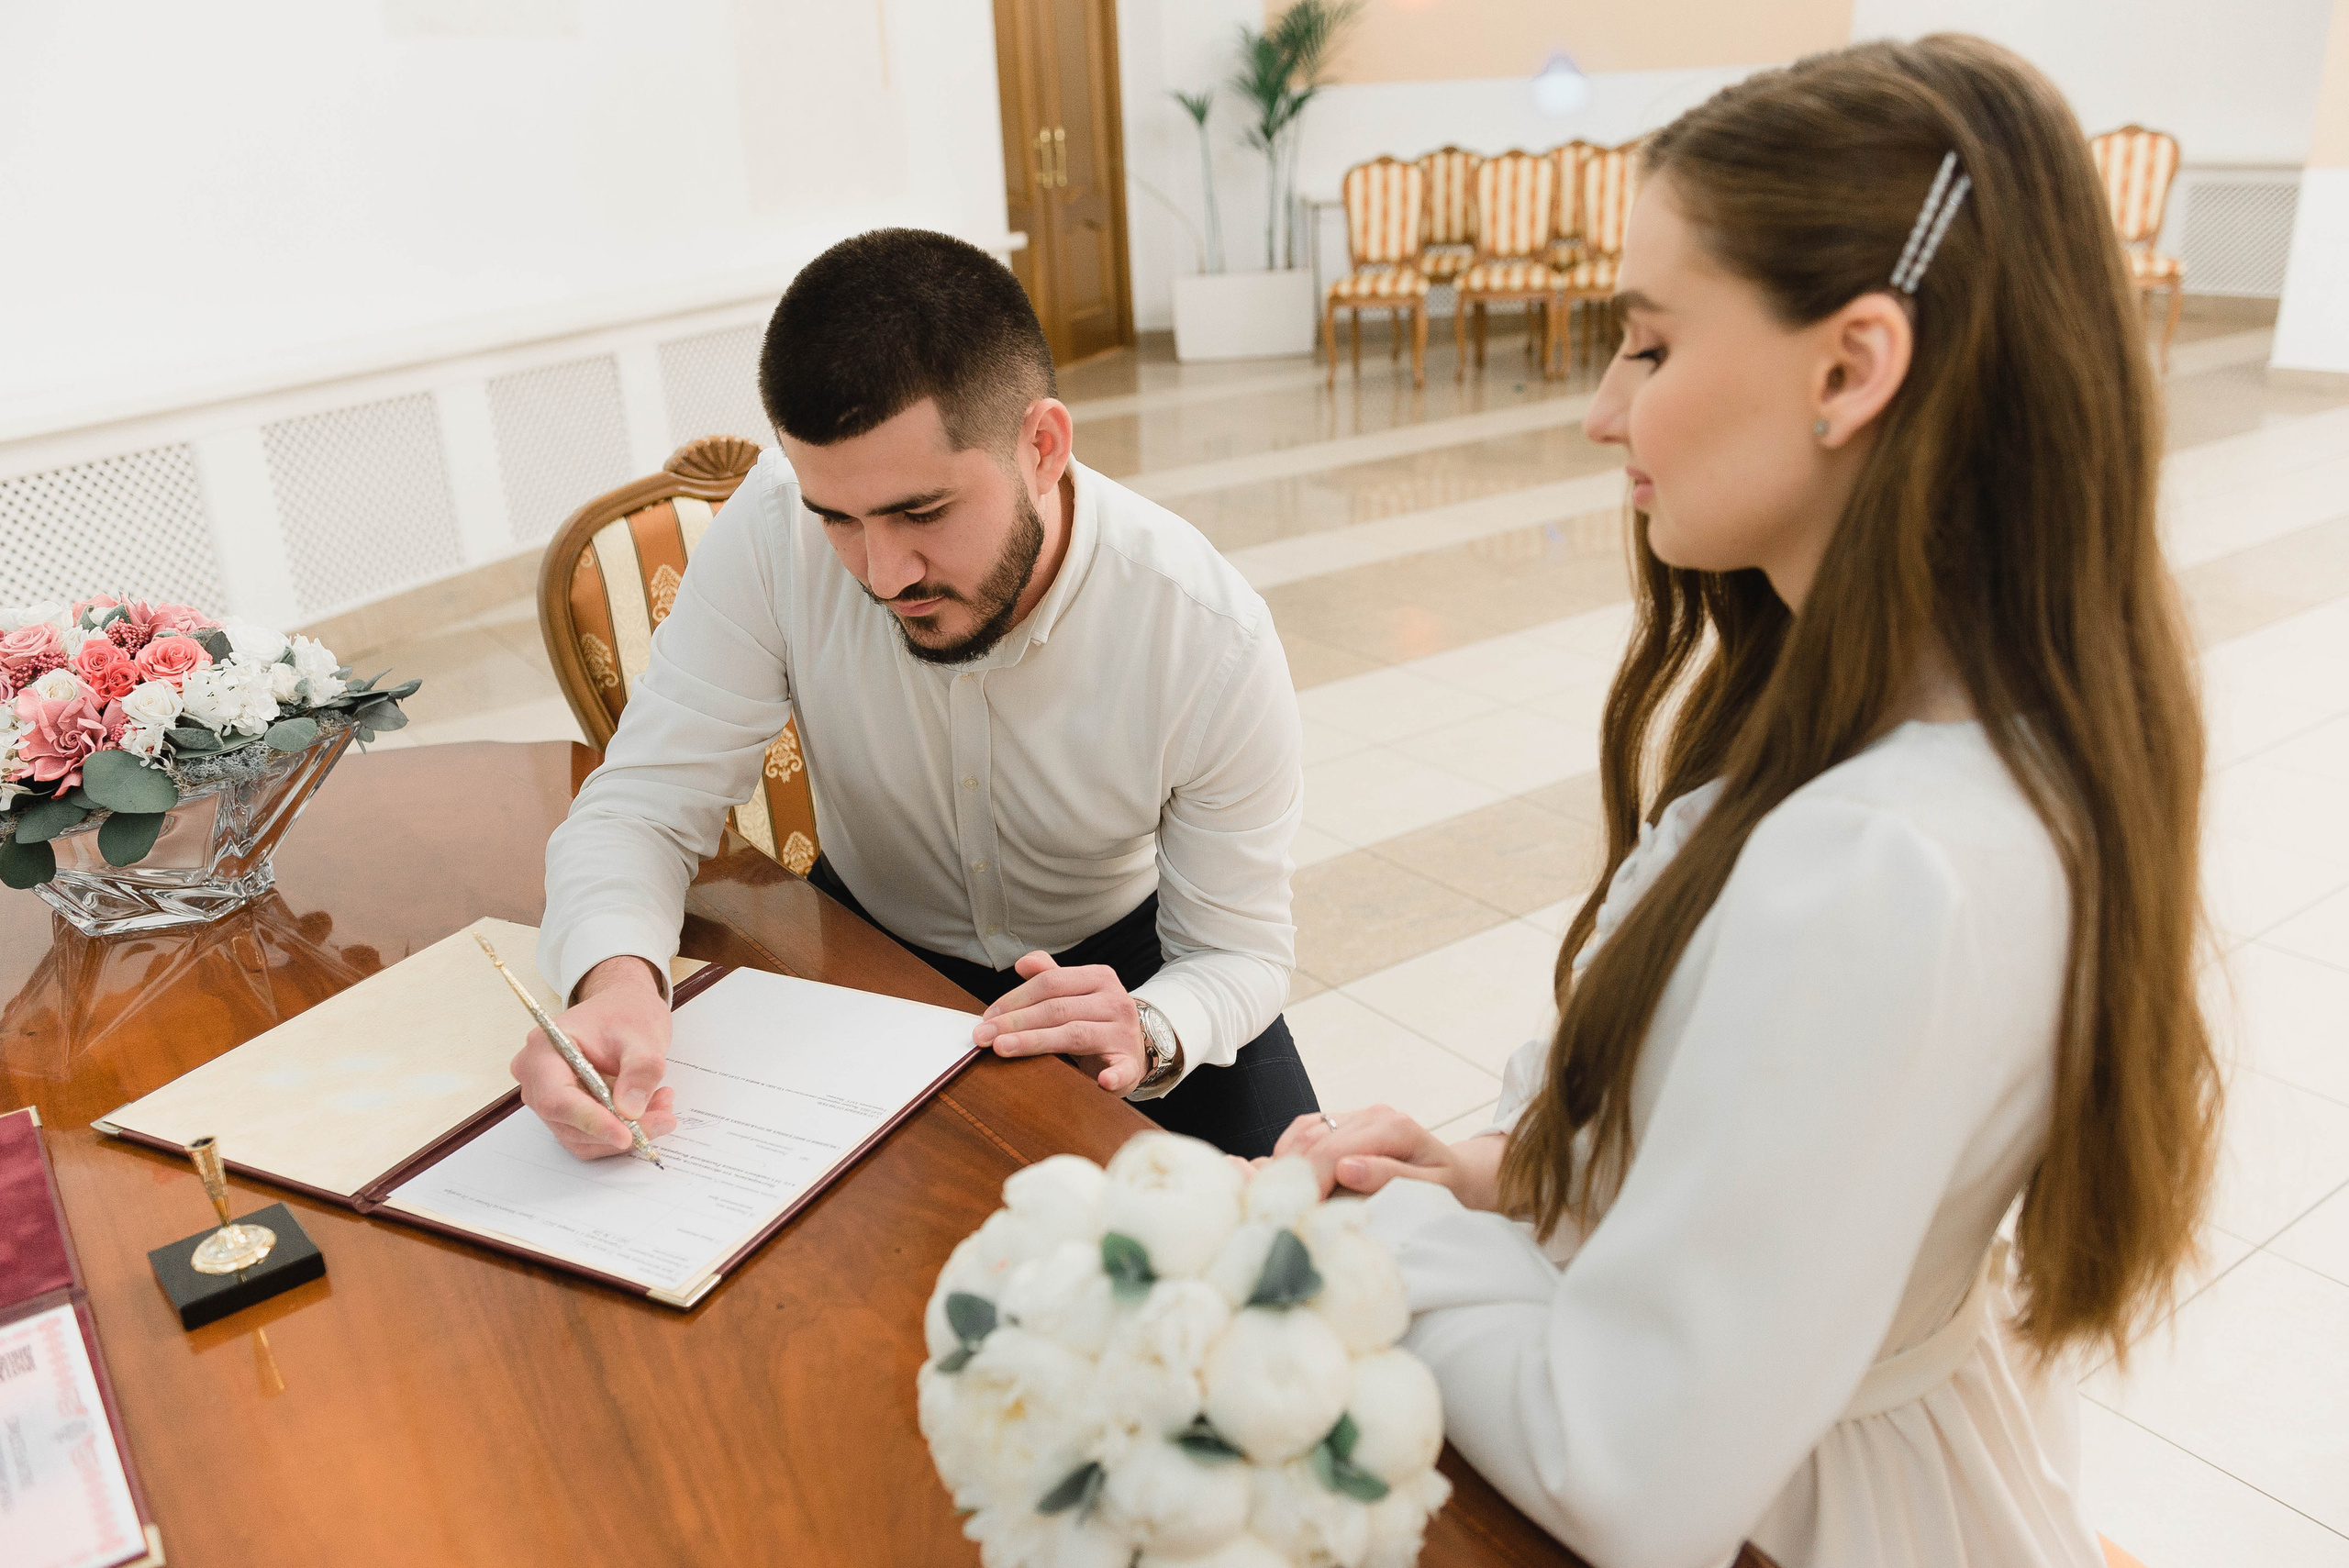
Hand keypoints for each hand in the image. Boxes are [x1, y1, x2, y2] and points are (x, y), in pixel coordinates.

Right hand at [509, 955, 677, 1159]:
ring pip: (581, 1136)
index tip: (625, 1135)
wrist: (623, 1008)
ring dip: (624, 1131)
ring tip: (662, 1106)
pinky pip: (589, 1135)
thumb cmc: (625, 1013)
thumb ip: (639, 1070)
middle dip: (618, 1129)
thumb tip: (630, 1110)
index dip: (591, 1121)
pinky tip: (649, 1109)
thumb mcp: (643, 1037)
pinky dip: (620, 1130)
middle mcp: (536, 1078)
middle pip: (569, 1122)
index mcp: (543, 1050)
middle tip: (664, 1118)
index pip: (557, 1098)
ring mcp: (548, 1097)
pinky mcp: (565, 1111)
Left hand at [972, 951, 1147, 1094]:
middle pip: (1057, 1009)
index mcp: (1099, 978)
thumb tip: (1022, 963)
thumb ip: (1049, 976)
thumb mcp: (1075, 993)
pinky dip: (1114, 1076)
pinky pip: (1122, 1070)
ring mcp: (1125, 1033)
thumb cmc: (1094, 1019)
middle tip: (984, 1036)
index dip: (1015, 998)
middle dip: (1015, 1022)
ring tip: (1003, 1049)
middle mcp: (1116, 1001)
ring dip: (1036, 1042)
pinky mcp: (1131, 1064)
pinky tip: (1102, 1082)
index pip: (1051, 983)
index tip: (987, 1017)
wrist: (1133, 1049)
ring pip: (1075, 1034)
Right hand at [1271, 1104, 1506, 1208]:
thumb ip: (1391, 1178)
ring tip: (1283, 1201)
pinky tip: (1288, 1181)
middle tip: (1284, 1214)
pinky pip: (1304, 1130)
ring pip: (1303, 1132)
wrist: (1457, 1175)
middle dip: (1293, 1178)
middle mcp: (1372, 1114)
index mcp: (1394, 1127)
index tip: (1300, 1217)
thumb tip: (1346, 1168)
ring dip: (1286, 1166)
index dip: (1311, 1184)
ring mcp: (1356, 1115)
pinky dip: (1289, 1154)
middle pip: (1312, 1140)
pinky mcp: (1343, 1123)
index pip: (1333, 1151)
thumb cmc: (1448, 1188)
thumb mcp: (1432, 1190)